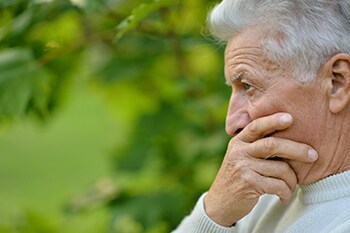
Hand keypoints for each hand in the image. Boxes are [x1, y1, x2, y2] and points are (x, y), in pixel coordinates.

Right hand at [204, 112, 317, 226]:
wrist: (220, 202)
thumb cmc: (238, 177)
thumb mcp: (241, 157)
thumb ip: (256, 146)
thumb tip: (287, 136)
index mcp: (238, 141)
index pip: (256, 126)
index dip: (273, 120)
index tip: (290, 118)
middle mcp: (239, 152)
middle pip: (272, 144)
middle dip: (297, 149)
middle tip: (313, 155)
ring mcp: (242, 167)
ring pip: (280, 168)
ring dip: (292, 180)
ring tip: (291, 186)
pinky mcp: (248, 183)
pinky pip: (278, 185)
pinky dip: (286, 192)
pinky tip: (283, 196)